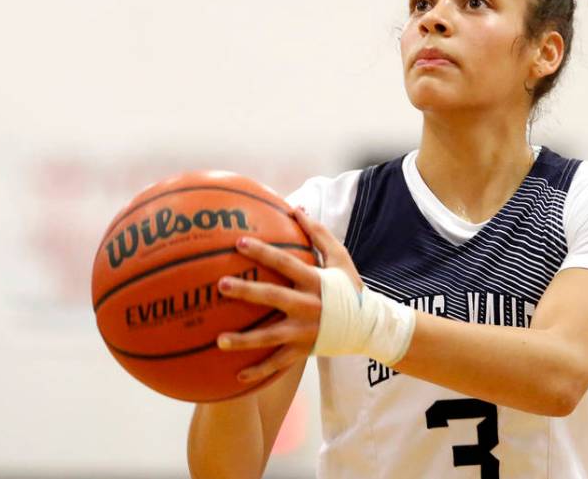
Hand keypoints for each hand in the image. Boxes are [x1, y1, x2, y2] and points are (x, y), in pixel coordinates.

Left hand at [216, 207, 362, 382]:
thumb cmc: (350, 287)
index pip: (286, 263)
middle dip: (247, 291)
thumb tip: (295, 208)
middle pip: (274, 297)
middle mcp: (309, 306)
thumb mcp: (340, 258)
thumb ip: (317, 234)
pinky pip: (278, 364)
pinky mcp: (304, 351)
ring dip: (245, 340)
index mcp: (315, 281)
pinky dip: (259, 371)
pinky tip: (236, 377)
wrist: (369, 326)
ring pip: (271, 337)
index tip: (239, 243)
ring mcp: (305, 331)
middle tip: (221, 285)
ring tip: (219, 341)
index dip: (263, 252)